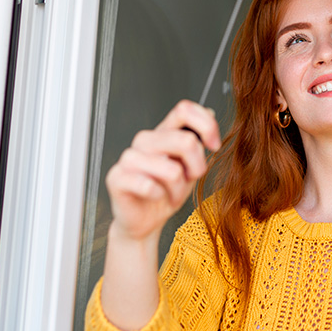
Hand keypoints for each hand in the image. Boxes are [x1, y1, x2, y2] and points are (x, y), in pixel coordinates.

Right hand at [105, 100, 220, 243]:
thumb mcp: (191, 165)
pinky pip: (149, 186)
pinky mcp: (116, 177)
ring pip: (172, 169)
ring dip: (178, 189)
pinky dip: (160, 196)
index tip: (214, 146)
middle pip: (185, 141)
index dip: (206, 125)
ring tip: (172, 194)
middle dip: (197, 166)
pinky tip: (155, 197)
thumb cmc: (168, 191)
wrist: (146, 220)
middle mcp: (145, 139)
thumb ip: (198, 140)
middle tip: (191, 179)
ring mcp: (129, 157)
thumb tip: (210, 111)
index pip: (184, 109)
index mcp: (164, 131)